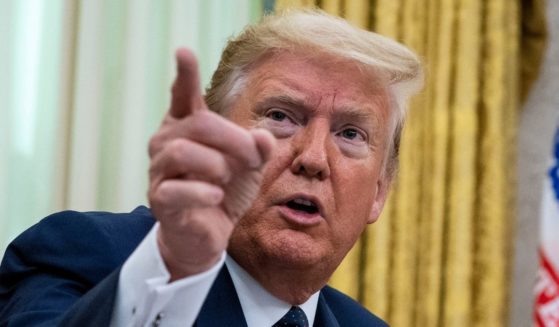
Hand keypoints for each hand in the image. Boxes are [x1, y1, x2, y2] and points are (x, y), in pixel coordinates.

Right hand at [148, 48, 274, 280]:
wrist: (207, 234)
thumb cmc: (225, 191)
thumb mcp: (249, 166)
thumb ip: (257, 147)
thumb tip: (262, 137)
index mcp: (187, 127)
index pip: (183, 96)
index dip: (184, 75)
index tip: (183, 52)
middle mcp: (166, 142)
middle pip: (197, 124)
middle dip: (233, 139)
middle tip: (253, 158)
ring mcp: (159, 170)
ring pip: (181, 151)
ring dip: (216, 165)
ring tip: (227, 179)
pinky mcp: (159, 198)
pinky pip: (175, 189)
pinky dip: (202, 192)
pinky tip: (216, 197)